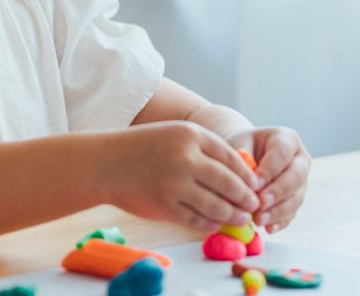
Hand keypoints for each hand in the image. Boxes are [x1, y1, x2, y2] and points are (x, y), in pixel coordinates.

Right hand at [104, 122, 261, 231]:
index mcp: (190, 135)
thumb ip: (202, 149)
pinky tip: (215, 222)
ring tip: (240, 218)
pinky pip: (197, 218)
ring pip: (217, 205)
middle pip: (229, 183)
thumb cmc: (139, 148)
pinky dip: (210, 223)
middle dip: (246, 198)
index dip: (247, 176)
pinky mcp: (165, 205)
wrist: (104, 163)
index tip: (255, 186)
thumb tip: (240, 172)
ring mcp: (175, 183)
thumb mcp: (172, 136)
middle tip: (253, 206)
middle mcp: (186, 158)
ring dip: (232, 214)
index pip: (232, 158)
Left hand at [226, 126, 309, 232]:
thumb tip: (243, 183)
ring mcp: (302, 181)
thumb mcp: (237, 144)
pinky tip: (268, 228)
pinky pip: (292, 212)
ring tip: (259, 219)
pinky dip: (280, 221)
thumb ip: (241, 159)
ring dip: (278, 211)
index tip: (254, 184)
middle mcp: (300, 159)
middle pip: (295, 177)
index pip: (282, 153)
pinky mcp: (296, 199)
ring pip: (296, 197)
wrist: (244, 155)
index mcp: (286, 139)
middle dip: (277, 192)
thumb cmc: (240, 147)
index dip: (270, 169)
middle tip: (259, 204)